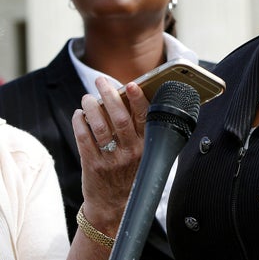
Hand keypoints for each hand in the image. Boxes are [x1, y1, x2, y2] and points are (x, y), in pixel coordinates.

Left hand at [72, 76, 149, 233]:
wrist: (114, 208)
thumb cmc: (131, 175)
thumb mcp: (146, 155)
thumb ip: (144, 132)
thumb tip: (133, 101)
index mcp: (147, 146)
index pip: (145, 117)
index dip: (137, 99)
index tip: (131, 84)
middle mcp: (131, 152)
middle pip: (119, 117)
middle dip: (109, 95)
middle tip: (101, 81)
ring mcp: (111, 160)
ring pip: (100, 126)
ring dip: (91, 107)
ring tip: (87, 97)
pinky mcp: (92, 165)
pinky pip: (84, 139)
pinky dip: (80, 123)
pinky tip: (79, 115)